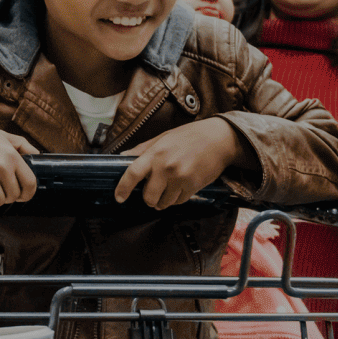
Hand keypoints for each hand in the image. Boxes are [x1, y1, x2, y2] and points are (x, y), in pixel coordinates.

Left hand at [115, 119, 243, 208]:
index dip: (123, 188)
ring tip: (166, 192)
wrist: (218, 139)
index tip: (119, 197)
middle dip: (148, 199)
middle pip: (148, 196)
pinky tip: (178, 190)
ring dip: (162, 201)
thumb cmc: (189, 136)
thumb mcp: (162, 138)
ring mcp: (180, 178)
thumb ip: (141, 150)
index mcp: (155, 154)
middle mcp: (166, 167)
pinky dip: (176, 199)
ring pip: (164, 202)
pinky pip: (179, 201)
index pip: (133, 173)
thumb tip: (122, 157)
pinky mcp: (193, 186)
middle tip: (150, 195)